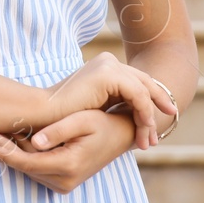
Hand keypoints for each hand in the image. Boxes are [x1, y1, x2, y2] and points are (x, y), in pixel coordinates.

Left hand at [0, 109, 134, 194]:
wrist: (121, 136)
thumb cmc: (102, 123)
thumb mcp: (82, 120)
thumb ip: (58, 130)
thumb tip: (33, 142)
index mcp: (69, 165)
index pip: (28, 162)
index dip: (4, 153)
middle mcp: (65, 180)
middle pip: (24, 168)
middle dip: (1, 151)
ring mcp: (64, 184)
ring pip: (28, 170)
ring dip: (9, 154)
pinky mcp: (63, 182)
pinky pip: (36, 170)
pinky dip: (22, 157)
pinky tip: (7, 143)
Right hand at [40, 52, 174, 149]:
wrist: (43, 114)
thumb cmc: (63, 116)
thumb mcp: (96, 108)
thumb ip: (113, 104)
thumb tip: (134, 116)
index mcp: (105, 67)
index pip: (137, 83)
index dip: (150, 103)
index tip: (154, 128)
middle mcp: (108, 61)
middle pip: (145, 83)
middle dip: (157, 109)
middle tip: (160, 135)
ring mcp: (109, 65)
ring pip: (143, 91)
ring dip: (149, 118)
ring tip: (149, 141)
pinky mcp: (109, 73)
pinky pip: (137, 95)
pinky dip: (143, 113)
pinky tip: (143, 130)